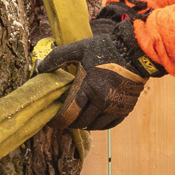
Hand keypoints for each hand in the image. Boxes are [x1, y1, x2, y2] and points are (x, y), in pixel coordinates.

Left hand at [36, 0, 163, 130]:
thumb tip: (40, 68)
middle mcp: (102, 100)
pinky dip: (100, 125)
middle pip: (82, 121)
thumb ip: (58, 57)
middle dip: (70, 124)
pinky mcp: (126, 107)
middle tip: (62, 123)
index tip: (52, 121)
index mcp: (89, 87)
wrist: (135, 52)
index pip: (70, 111)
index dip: (59, 119)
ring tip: (76, 122)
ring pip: (96, 125)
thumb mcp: (79, 49)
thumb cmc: (105, 49)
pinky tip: (93, 121)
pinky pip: (110, 124)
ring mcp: (115, 106)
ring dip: (85, 125)